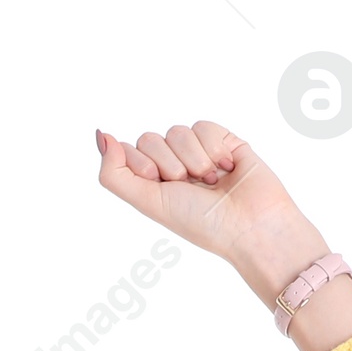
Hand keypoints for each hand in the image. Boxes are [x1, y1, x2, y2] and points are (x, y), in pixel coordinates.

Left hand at [95, 119, 324, 286]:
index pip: (129, 151)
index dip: (143, 165)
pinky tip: (227, 167)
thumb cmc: (202, 223)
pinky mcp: (223, 140)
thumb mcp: (148, 203)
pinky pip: (203, 126)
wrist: (250, 224)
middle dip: (169, 164)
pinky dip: (214, 148)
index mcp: (153, 184)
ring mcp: (198, 152)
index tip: (160, 184)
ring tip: (211, 182)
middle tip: (189, 187)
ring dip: (194, 159)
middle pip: (150, 138)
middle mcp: (173, 166)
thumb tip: (101, 136)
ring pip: (177, 131)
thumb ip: (114, 175)